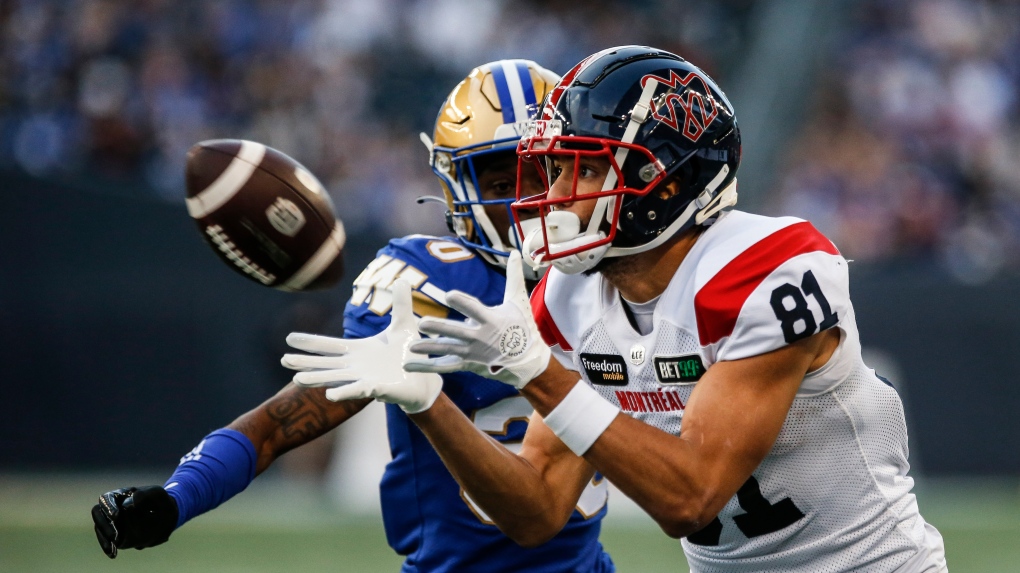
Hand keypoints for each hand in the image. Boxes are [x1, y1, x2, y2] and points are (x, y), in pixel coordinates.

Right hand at [91, 485, 177, 558]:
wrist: (166, 513)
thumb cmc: (160, 500)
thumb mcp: (157, 494)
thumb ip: (143, 495)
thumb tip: (127, 505)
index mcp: (121, 494)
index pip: (107, 498)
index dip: (108, 507)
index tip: (116, 516)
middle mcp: (113, 506)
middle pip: (98, 513)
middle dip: (103, 525)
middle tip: (114, 536)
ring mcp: (112, 520)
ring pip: (100, 528)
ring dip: (104, 539)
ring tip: (112, 549)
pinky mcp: (115, 531)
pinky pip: (106, 538)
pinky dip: (108, 546)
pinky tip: (113, 553)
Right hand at [281, 280, 442, 413]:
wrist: (426, 380)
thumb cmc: (411, 355)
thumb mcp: (405, 324)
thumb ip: (401, 303)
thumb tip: (402, 278)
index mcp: (358, 351)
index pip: (330, 346)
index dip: (310, 342)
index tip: (289, 338)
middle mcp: (357, 367)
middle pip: (326, 364)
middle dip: (306, 362)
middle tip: (284, 360)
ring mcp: (366, 379)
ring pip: (337, 379)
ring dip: (317, 379)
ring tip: (297, 379)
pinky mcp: (379, 390)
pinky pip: (359, 391)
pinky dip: (344, 392)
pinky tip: (329, 395)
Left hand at [405, 251, 550, 388]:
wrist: (527, 360)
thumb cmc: (522, 326)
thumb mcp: (519, 301)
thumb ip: (513, 276)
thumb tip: (515, 252)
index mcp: (492, 320)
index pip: (475, 310)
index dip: (463, 302)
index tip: (449, 295)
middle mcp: (480, 337)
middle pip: (457, 332)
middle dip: (441, 329)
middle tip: (423, 324)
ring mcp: (473, 352)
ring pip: (448, 349)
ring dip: (430, 348)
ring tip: (411, 346)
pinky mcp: (467, 363)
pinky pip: (445, 365)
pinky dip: (428, 366)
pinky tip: (410, 365)